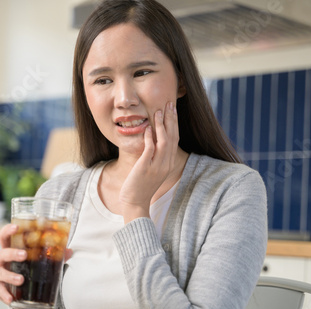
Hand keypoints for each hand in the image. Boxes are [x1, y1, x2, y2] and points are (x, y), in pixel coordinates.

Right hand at [0, 225, 72, 305]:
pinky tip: (11, 298)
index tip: (17, 227)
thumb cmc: (28, 269)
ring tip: (21, 280)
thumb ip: (53, 255)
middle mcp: (2, 260)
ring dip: (10, 275)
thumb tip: (69, 251)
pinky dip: (4, 294)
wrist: (20, 290)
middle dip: (12, 253)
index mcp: (11, 249)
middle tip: (24, 255)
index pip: (5, 236)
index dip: (8, 230)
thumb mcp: (38, 260)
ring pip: (0, 272)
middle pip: (2, 253)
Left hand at [119, 101, 178, 222]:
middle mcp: (166, 164)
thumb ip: (154, 155)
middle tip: (169, 104)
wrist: (135, 202)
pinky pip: (150, 149)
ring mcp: (157, 166)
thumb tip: (152, 137)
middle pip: (172, 137)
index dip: (174, 123)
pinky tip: (148, 127)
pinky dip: (150, 137)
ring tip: (158, 111)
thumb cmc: (141, 185)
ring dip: (161, 125)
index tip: (172, 109)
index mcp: (169, 163)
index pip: (175, 138)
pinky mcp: (146, 168)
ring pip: (163, 141)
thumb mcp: (152, 169)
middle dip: (171, 119)